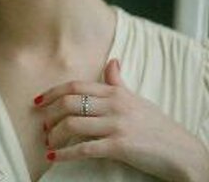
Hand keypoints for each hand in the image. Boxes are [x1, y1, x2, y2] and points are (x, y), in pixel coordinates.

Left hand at [34, 59, 208, 180]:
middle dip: (50, 113)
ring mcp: (116, 124)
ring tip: (47, 141)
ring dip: (55, 134)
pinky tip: (54, 158)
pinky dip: (66, 154)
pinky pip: (85, 148)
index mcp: (114, 92)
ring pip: (74, 124)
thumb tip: (112, 61)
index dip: (53, 92)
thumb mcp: (135, 97)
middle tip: (41, 123)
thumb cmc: (155, 123)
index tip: (38, 100)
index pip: (76, 86)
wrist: (180, 150)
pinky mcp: (119, 146)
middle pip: (70, 103)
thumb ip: (118, 81)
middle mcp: (113, 104)